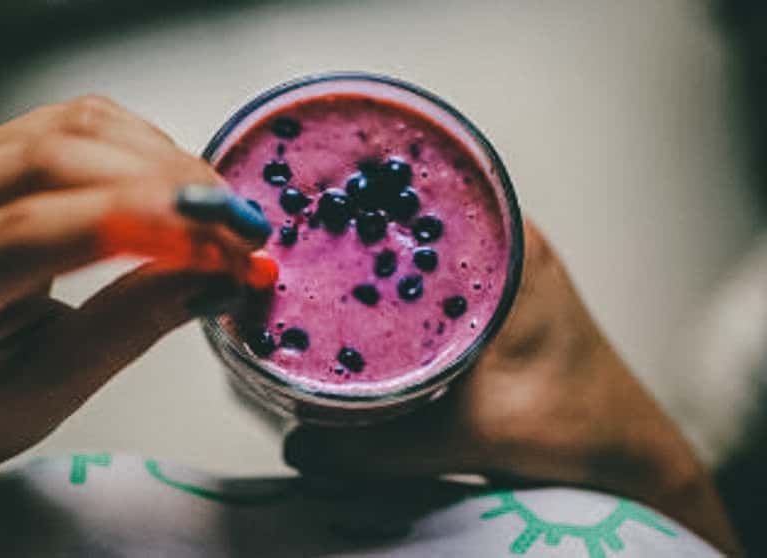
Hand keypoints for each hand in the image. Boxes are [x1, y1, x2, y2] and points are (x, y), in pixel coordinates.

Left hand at [0, 95, 265, 554]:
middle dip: (164, 186)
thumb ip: (137, 319)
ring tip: (220, 213)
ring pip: (72, 128)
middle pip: (53, 161)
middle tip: (239, 229)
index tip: (222, 241)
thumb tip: (220, 271)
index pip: (30, 232)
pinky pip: (73, 123)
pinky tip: (178, 187)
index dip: (137, 224)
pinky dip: (142, 146)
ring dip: (162, 161)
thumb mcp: (59, 384)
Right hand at [285, 221, 739, 553]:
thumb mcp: (468, 435)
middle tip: (296, 232)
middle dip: (356, 219)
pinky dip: (393, 283)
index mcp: (511, 248)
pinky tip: (356, 305)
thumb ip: (379, 445)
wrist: (623, 454)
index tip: (312, 190)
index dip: (366, 188)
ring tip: (311, 259)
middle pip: (415, 211)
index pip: (428, 191)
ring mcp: (500, 266)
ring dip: (373, 251)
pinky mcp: (492, 295)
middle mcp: (507, 242)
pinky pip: (429, 273)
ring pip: (420, 241)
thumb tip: (300, 445)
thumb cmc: (574, 429)